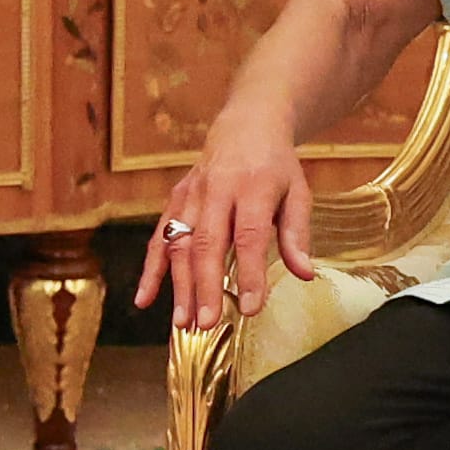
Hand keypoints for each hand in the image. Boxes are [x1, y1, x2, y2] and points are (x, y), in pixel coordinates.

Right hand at [139, 110, 316, 333]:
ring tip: (184, 323)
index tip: (250, 307)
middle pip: (207, 242)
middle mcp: (216, 189)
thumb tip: (303, 274)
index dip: (249, 273)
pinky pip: (159, 238)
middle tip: (207, 323)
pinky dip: (151, 270)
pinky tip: (145, 299)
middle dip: (205, 285)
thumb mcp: (297, 192)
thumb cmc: (276, 166)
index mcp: (253, 186)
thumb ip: (297, 234)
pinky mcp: (175, 200)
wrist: (246, 125)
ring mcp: (191, 194)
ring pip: (179, 243)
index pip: (249, 234)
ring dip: (179, 285)